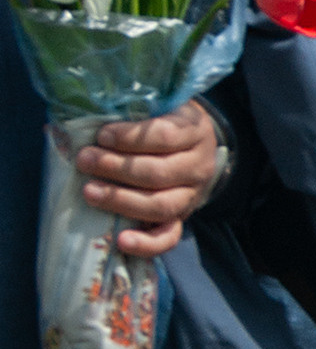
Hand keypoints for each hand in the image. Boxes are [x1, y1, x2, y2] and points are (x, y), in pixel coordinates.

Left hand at [74, 101, 225, 258]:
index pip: (164, 136)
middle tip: (84, 160)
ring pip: (160, 205)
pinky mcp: (182, 217)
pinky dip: (145, 242)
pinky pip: (168, 236)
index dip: (129, 138)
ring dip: (121, 200)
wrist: (195, 144)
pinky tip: (121, 239)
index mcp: (194, 132)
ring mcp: (192, 195)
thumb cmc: (165, 120)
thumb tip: (85, 120)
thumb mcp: (159, 106)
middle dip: (116, 167)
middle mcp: (198, 165)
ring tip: (89, 192)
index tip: (101, 134)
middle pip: (159, 173)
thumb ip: (131, 111)